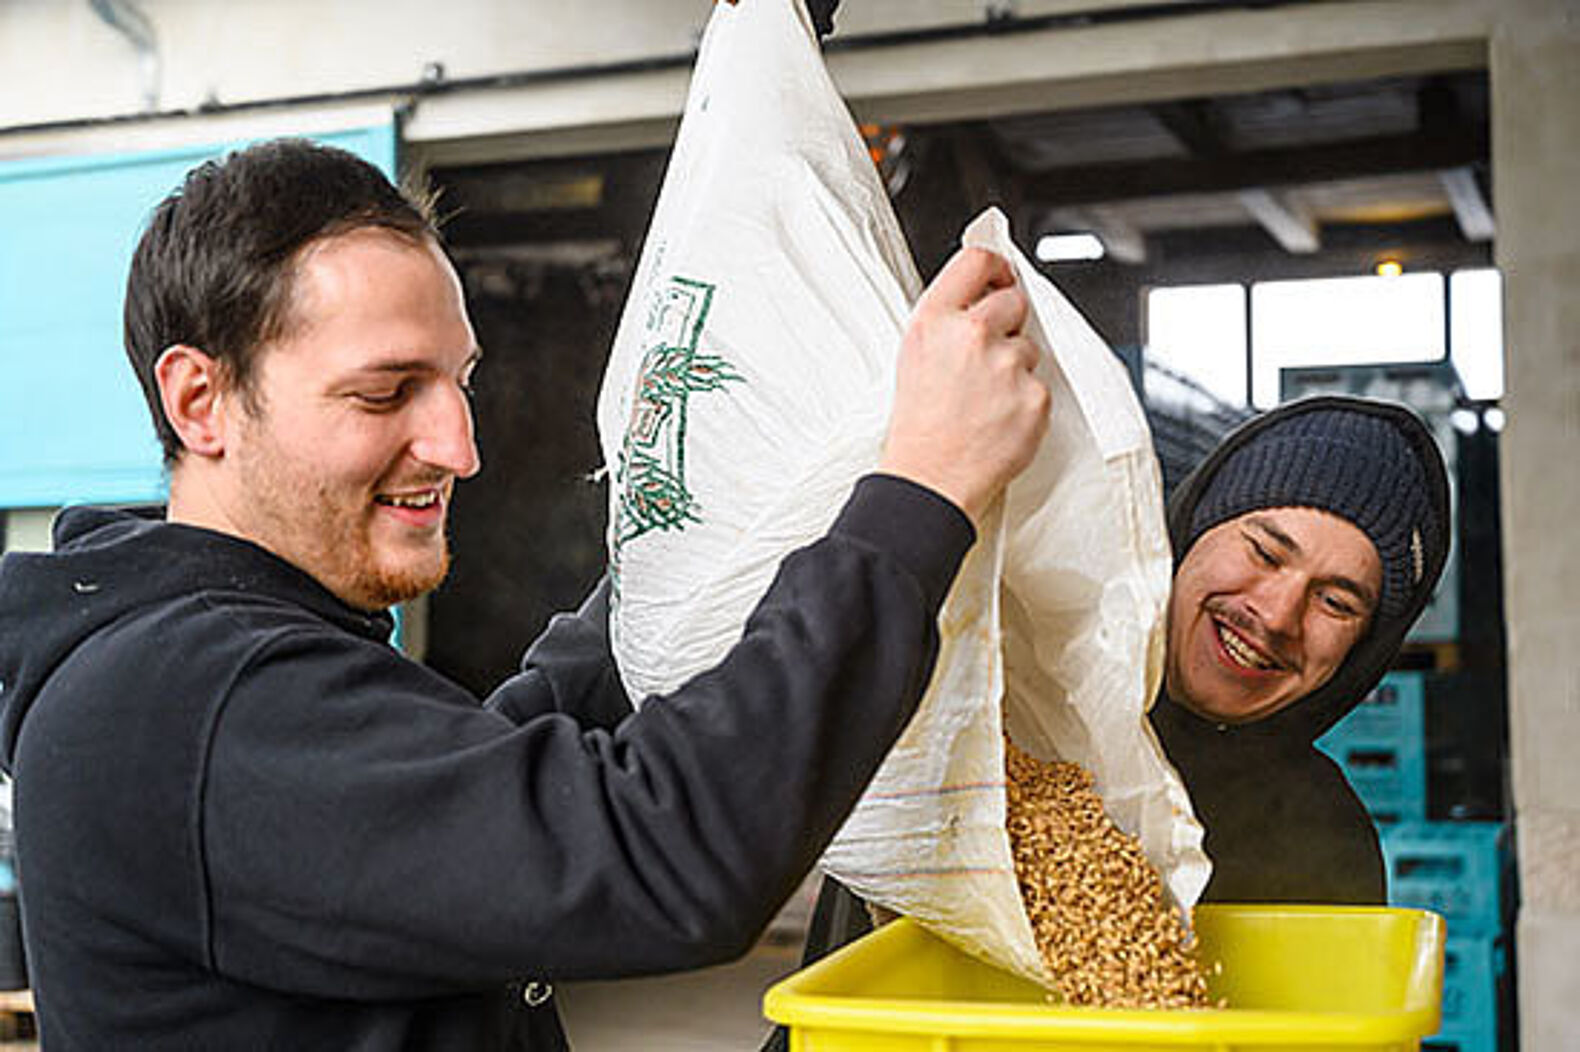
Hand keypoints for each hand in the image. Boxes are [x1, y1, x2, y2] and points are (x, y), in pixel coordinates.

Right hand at [879, 247, 1049, 527]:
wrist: (930, 481)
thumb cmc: (918, 426)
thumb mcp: (915, 355)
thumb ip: (948, 319)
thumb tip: (982, 293)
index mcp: (935, 320)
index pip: (979, 260)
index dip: (996, 268)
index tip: (1001, 279)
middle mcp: (971, 334)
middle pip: (1015, 300)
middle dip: (1007, 324)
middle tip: (985, 359)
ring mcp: (1007, 365)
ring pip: (1030, 348)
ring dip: (1015, 368)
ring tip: (984, 399)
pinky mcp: (1034, 396)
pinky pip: (1040, 385)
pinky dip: (1024, 402)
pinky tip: (998, 419)